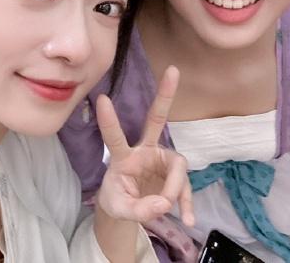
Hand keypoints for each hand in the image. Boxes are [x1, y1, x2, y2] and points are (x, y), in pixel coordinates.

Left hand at [95, 66, 193, 226]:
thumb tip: (163, 204)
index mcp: (123, 157)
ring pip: (177, 165)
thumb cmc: (118, 200)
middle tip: (173, 70)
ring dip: (174, 189)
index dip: (109, 120)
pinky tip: (189, 218)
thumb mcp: (120, 210)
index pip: (114, 137)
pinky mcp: (174, 175)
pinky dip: (186, 203)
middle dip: (165, 95)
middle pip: (156, 119)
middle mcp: (144, 151)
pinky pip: (185, 187)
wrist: (129, 209)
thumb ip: (139, 210)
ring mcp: (162, 160)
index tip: (101, 98)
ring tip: (165, 209)